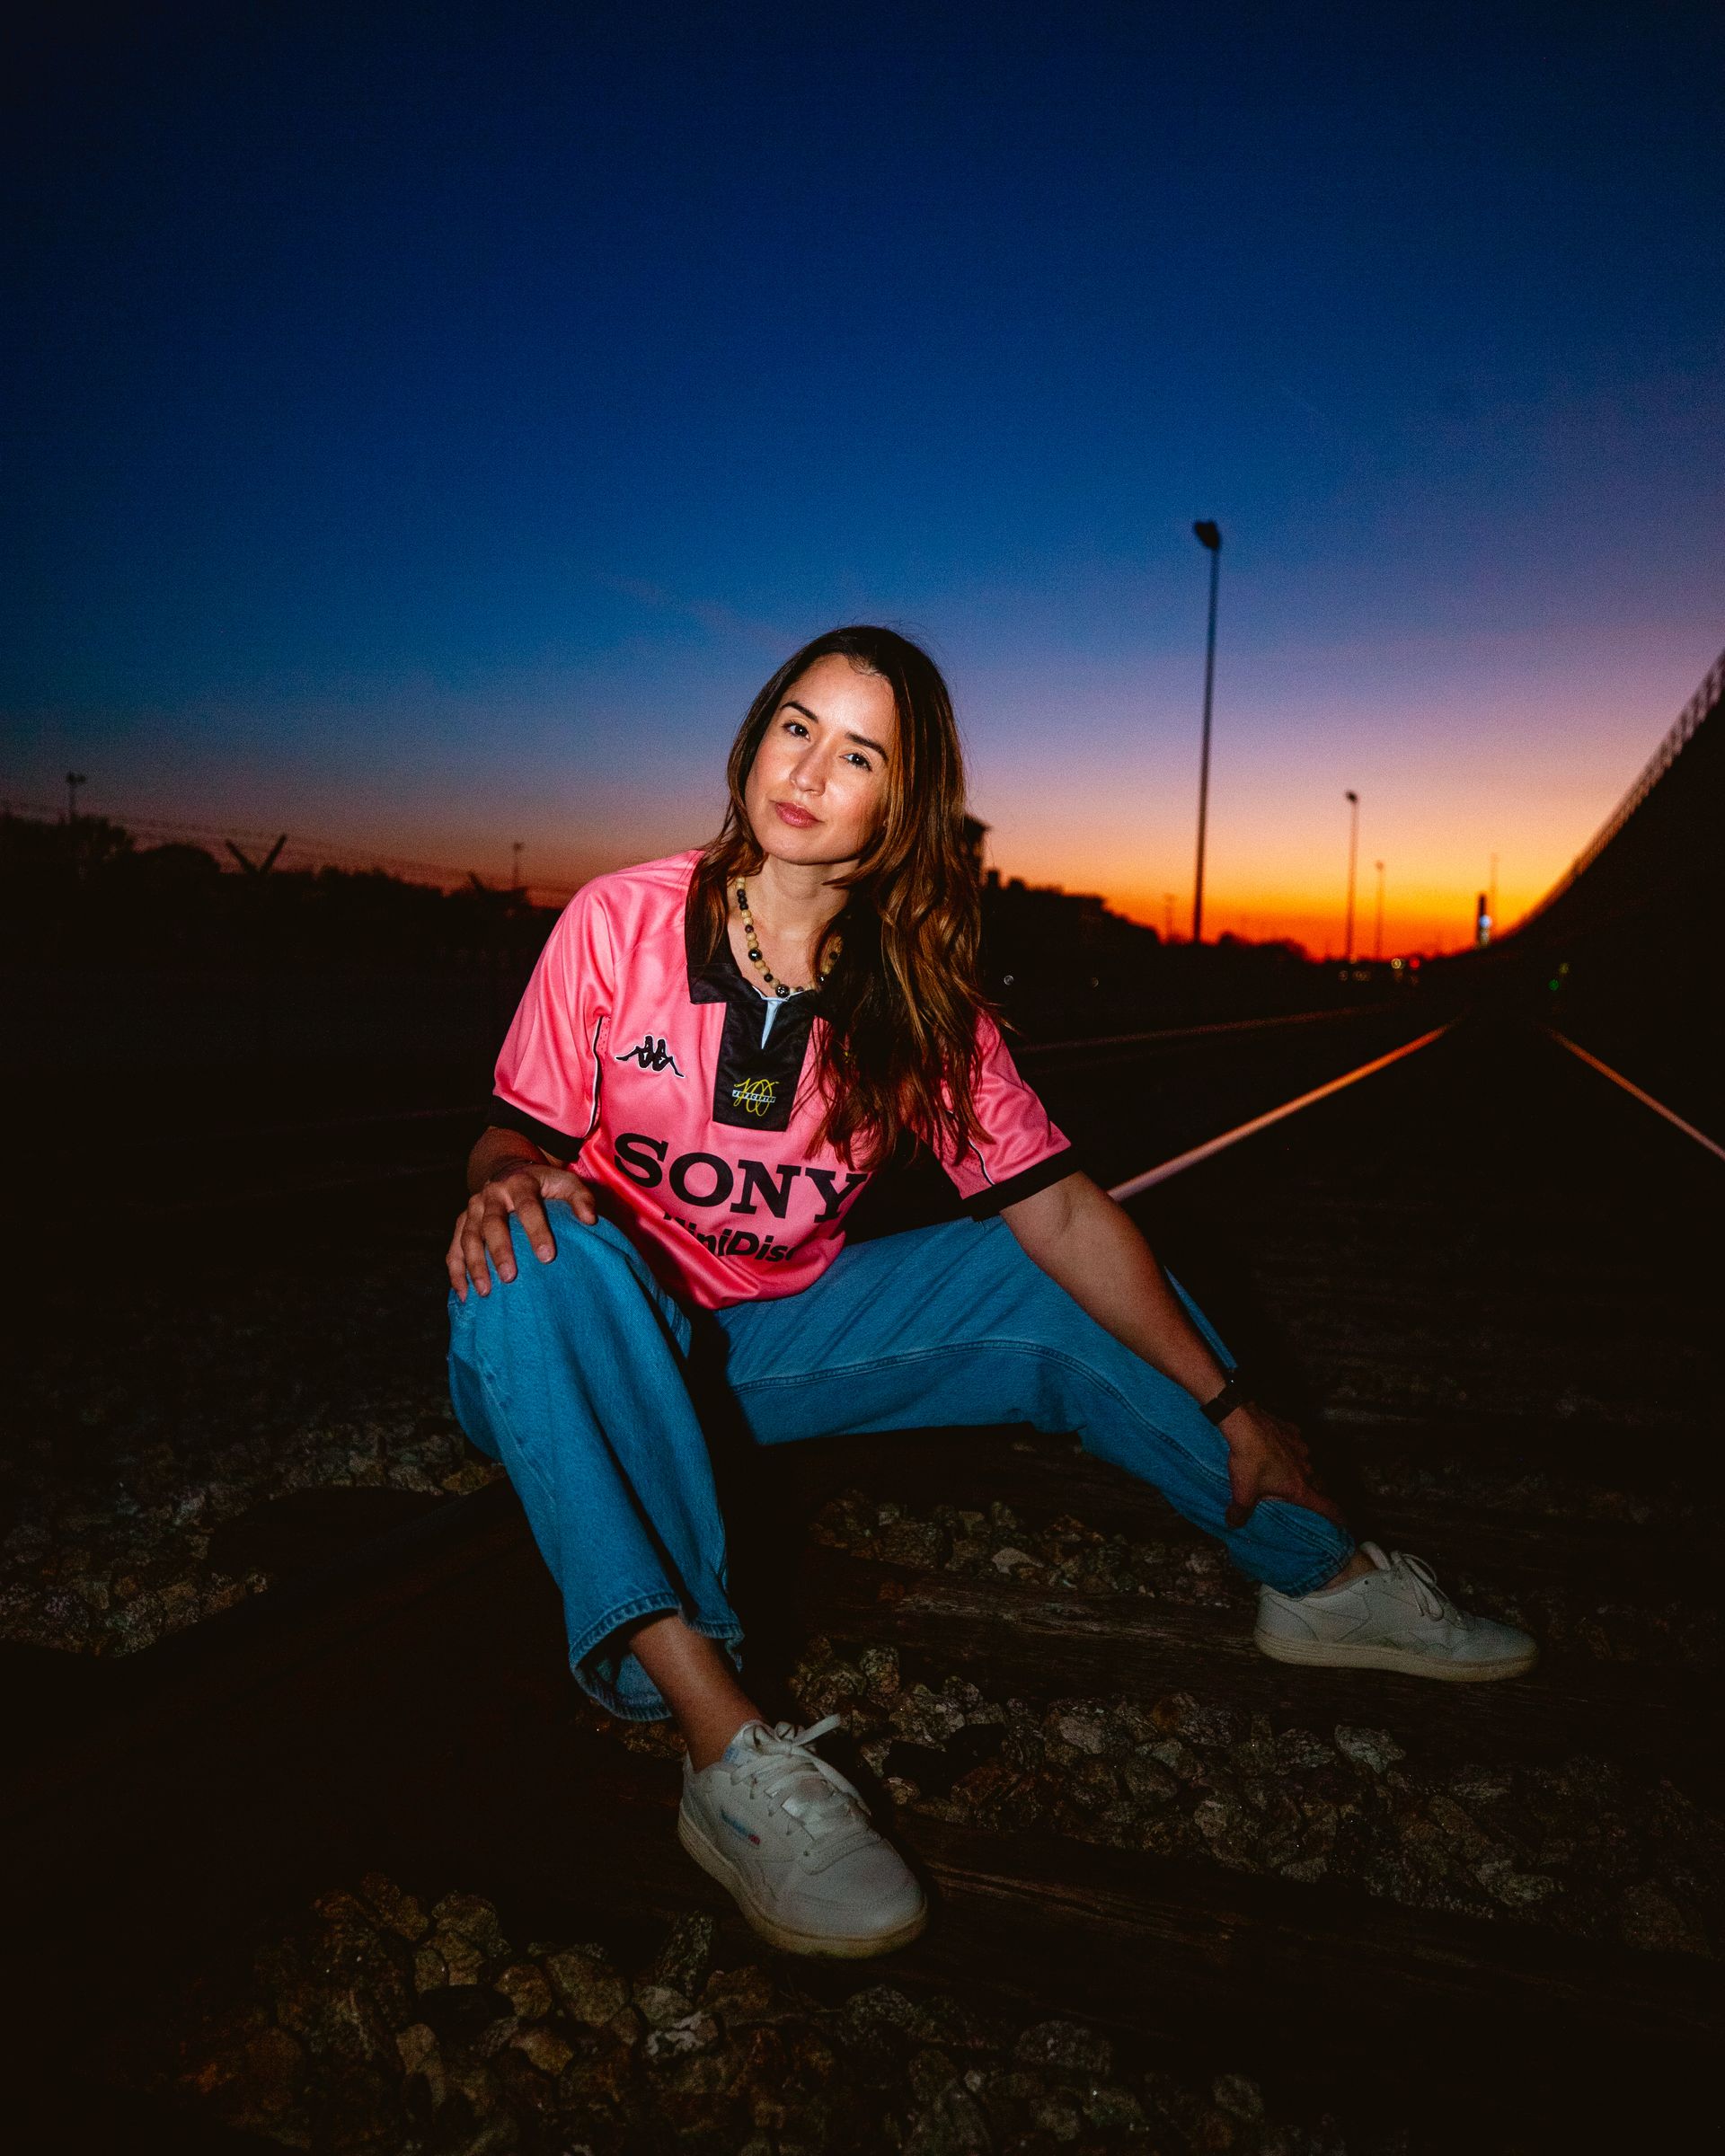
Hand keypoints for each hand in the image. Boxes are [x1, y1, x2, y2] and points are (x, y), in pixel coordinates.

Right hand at [447, 1160, 598, 1300]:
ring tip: (485, 1292)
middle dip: (499, 1251)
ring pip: (468, 1237)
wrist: (508, 1170)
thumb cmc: (542, 1184)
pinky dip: (456, 1272)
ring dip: (474, 1265)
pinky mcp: (462, 1222)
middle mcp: (492, 1194)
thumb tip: (590, 1220)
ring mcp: (473, 1209)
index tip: (547, 1257)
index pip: (527, 1206)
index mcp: (519, 1183)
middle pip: (491, 1223)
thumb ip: (581, 1197)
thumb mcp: (565, 1182)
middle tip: (509, 1277)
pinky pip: (454, 1248)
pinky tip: (465, 1294)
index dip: (536, 1230)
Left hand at [1218, 1402, 1346, 1530]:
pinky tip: (1277, 1448)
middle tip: (1308, 1498)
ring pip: (1308, 1463)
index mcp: (1299, 1488)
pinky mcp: (1293, 1431)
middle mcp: (1306, 1468)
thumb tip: (1234, 1523)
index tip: (1345, 1524)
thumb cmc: (1248, 1460)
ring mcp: (1301, 1447)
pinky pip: (1298, 1443)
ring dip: (1301, 1470)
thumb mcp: (1242, 1491)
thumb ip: (1240, 1511)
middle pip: (1319, 1485)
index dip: (1337, 1517)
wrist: (1245, 1424)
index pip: (1326, 1507)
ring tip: (1286, 1472)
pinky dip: (1291, 1449)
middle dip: (1316, 1493)